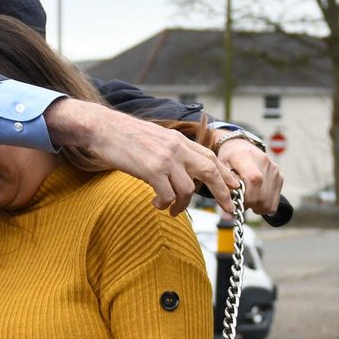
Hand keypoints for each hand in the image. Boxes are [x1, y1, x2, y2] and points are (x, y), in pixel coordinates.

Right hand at [45, 99, 238, 214]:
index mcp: (180, 141)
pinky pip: (167, 195)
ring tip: (172, 210)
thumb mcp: (157, 139)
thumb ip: (173, 152)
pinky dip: (164, 204)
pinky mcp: (152, 170)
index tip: (234, 187)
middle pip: (210, 172)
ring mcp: (165, 159)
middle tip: (229, 209)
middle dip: (222, 193)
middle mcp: (177, 148)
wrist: (103, 128)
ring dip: (182, 205)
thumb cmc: (126, 136)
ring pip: (188, 190)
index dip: (225, 174)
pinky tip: (156, 204)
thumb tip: (184, 170)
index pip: (211, 157)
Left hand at [217, 139, 283, 216]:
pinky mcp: (279, 177)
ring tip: (247, 199)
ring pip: (268, 202)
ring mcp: (274, 170)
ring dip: (256, 206)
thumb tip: (230, 203)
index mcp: (245, 156)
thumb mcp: (220, 168)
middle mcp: (264, 161)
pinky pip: (273, 202)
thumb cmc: (228, 159)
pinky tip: (255, 198)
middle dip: (248, 204)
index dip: (246, 196)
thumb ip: (224, 183)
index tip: (237, 200)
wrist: (241, 148)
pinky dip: (264, 206)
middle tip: (240, 201)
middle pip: (261, 195)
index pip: (254, 180)